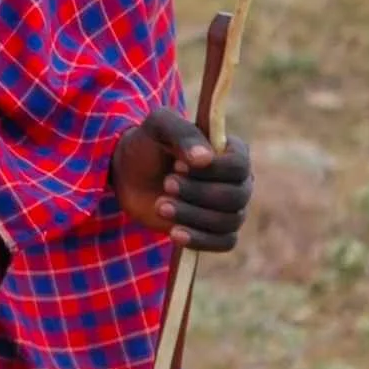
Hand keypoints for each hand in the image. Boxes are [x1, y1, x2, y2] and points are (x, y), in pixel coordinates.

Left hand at [111, 107, 252, 253]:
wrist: (130, 174)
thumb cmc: (149, 144)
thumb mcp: (159, 126)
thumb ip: (182, 133)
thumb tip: (204, 158)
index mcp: (232, 151)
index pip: (239, 166)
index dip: (212, 170)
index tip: (179, 166)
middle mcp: (238, 180)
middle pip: (236, 196)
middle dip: (197, 193)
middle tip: (166, 184)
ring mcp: (229, 207)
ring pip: (229, 221)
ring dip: (192, 215)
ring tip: (160, 206)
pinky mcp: (216, 230)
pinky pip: (225, 242)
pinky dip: (201, 240)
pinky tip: (174, 233)